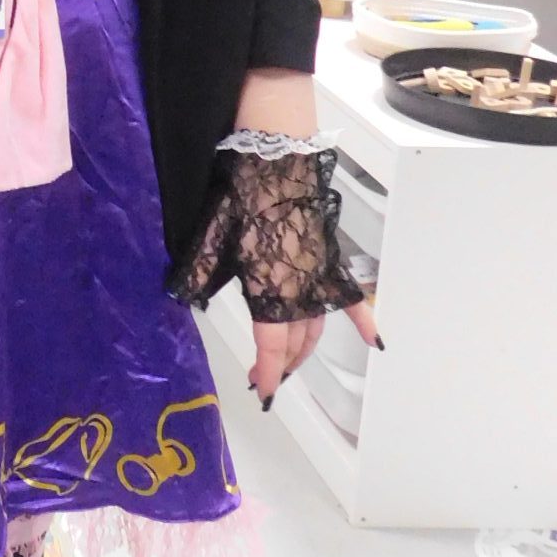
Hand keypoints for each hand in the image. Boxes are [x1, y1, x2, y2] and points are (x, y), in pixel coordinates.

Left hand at [171, 140, 383, 408]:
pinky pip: (352, 300)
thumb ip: (200, 271)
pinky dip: (363, 322)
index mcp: (271, 291)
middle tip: (262, 378)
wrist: (278, 164)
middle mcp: (301, 293)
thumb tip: (182, 296)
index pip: (270, 345)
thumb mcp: (212, 236)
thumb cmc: (245, 197)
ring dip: (302, 350)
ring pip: (315, 328)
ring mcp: (320, 280)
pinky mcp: (331, 263)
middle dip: (278, 365)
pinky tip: (374, 342)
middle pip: (293, 343)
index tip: (261, 391)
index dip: (266, 372)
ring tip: (288, 364)